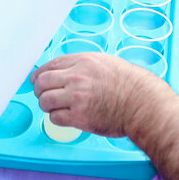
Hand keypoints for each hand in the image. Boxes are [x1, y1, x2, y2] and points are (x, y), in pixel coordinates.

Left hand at [33, 52, 165, 136]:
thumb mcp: (104, 62)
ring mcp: (76, 97)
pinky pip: (55, 118)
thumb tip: (63, 71)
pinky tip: (66, 117)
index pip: (49, 65)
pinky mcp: (79, 117)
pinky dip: (57, 118)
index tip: (37, 81)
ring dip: (47, 105)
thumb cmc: (128, 84)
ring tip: (56, 108)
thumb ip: (82, 65)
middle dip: (39, 90)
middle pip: (42, 82)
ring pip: (45, 100)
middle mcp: (77, 77)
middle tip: (44, 95)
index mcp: (82, 61)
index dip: (39, 75)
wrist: (141, 103)